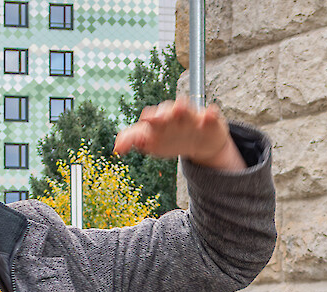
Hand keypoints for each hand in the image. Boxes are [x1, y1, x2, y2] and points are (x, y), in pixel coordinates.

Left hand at [113, 98, 244, 171]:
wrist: (200, 140)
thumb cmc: (171, 137)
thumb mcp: (152, 140)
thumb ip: (133, 139)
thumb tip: (116, 149)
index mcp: (158, 120)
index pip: (149, 118)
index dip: (146, 120)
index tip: (142, 122)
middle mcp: (173, 115)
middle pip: (165, 111)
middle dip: (159, 114)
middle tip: (151, 118)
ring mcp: (191, 117)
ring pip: (186, 110)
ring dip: (181, 107)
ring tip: (179, 107)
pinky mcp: (209, 120)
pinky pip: (210, 115)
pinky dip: (209, 113)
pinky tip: (208, 113)